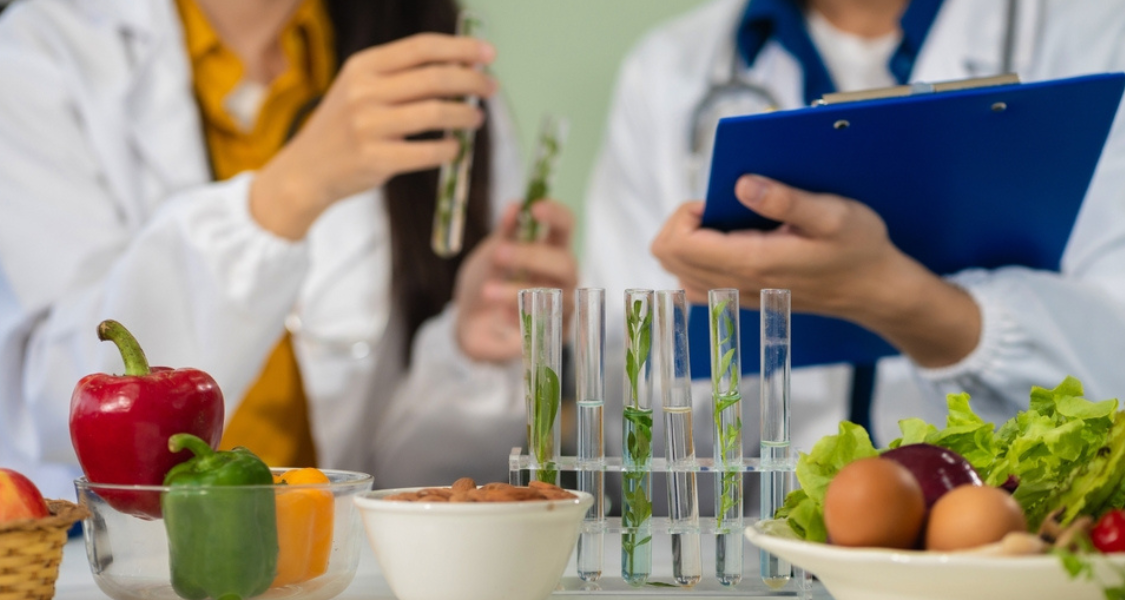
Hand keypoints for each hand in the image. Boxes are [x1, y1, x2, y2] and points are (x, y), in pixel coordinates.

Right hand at [251, 33, 496, 239]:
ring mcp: (367, 125)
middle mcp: (363, 91)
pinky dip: (448, 149)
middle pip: (433, 78)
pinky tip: (455, 148)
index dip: (459, 48)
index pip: (420, 47)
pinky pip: (426, 152)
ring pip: (434, 113)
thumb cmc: (344, 127)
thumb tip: (461, 68)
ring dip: (465, 115)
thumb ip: (401, 76)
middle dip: (471, 81)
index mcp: (363, 66)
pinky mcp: (374, 159)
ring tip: (476, 119)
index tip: (488, 54)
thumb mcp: (360, 88)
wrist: (306, 169)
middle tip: (491, 89)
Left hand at [454, 201, 577, 362]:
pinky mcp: (554, 334)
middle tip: (499, 254)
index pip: (565, 226)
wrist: (469, 322)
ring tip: (487, 292)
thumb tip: (515, 205)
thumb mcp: (489, 254)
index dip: (556, 215)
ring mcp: (562, 306)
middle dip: (532, 257)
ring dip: (517, 291)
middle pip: (566, 263)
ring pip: (554, 297)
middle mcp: (562, 277)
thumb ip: (504, 233)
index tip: (534, 208)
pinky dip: (518, 317)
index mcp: (551, 249)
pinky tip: (500, 316)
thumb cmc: (487, 281)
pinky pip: (543, 325)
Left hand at [650, 175, 979, 366]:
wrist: (875, 291)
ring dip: (686, 242)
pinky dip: (696, 260)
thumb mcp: (832, 214)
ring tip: (721, 223)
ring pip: (677, 272)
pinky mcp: (741, 298)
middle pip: (668, 257)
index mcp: (750, 262)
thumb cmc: (859, 249)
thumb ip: (786, 199)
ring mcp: (736, 296)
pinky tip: (725, 242)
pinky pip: (695, 284)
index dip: (684, 214)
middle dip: (681, 223)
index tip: (714, 199)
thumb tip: (742, 184)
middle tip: (717, 207)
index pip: (679, 244)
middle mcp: (735, 284)